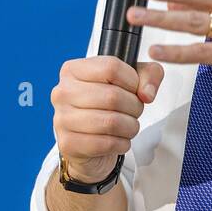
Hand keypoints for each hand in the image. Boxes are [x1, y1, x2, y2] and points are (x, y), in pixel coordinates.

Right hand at [50, 56, 164, 182]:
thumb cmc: (108, 105)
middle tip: (134, 111)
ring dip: (130, 127)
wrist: (89, 141)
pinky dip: (122, 143)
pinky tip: (120, 140)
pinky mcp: (68, 143)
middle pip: (113, 96)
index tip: (134, 89)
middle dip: (134, 107)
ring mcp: (62, 118)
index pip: (111, 67)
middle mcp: (62, 92)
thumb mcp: (131, 81)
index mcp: (72, 70)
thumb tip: (147, 94)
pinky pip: (107, 143)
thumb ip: (149, 75)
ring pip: (111, 122)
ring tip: (129, 126)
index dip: (132, 80)